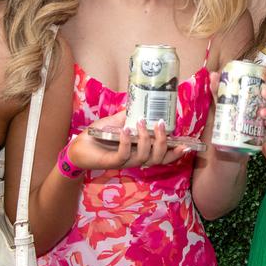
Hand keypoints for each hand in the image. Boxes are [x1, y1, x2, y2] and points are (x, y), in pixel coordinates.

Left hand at [67, 111, 188, 170]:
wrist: (78, 146)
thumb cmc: (98, 136)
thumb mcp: (116, 122)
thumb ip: (128, 116)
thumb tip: (139, 103)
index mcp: (140, 151)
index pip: (162, 156)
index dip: (175, 153)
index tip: (187, 144)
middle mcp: (135, 159)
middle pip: (157, 159)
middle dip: (162, 143)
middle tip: (160, 124)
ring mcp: (124, 162)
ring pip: (143, 158)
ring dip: (145, 139)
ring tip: (141, 123)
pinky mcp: (111, 162)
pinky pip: (123, 155)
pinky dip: (126, 142)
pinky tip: (125, 130)